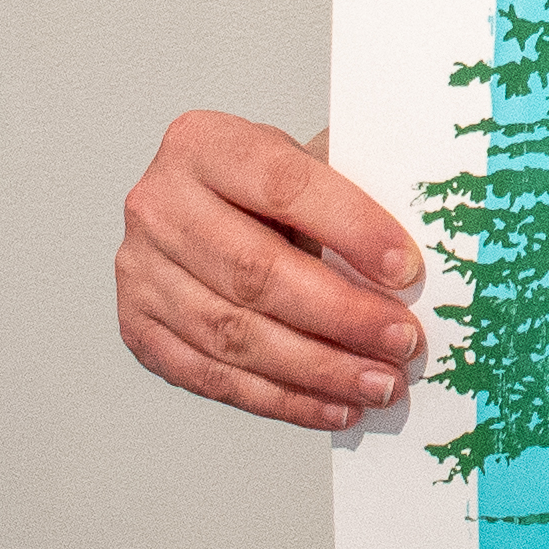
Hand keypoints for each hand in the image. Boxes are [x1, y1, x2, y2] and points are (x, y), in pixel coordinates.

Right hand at [115, 113, 427, 430]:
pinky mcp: (138, 328)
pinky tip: (334, 404)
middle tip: (401, 340)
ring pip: (234, 334)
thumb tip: (410, 273)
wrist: (202, 209)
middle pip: (254, 272)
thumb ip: (347, 204)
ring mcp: (140, 271)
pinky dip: (282, 399)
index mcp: (202, 144)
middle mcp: (158, 205)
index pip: (283, 187)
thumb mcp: (304, 167)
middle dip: (341, 315)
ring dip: (318, 368)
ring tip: (379, 383)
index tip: (406, 270)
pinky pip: (214, 377)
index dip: (350, 229)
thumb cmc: (267, 189)